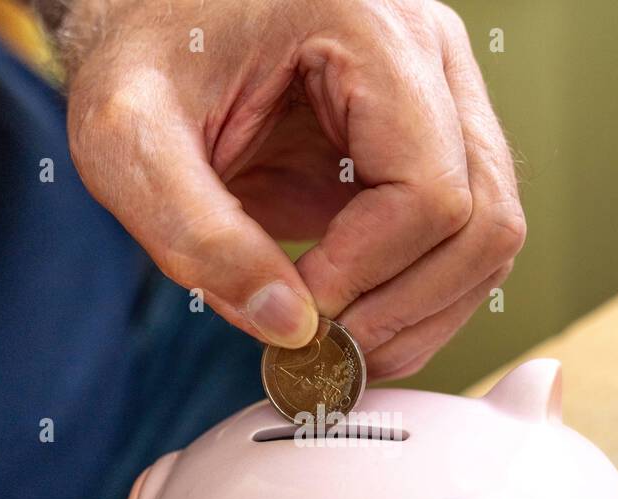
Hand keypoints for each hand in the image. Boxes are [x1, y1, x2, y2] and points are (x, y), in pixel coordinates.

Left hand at [63, 0, 524, 378]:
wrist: (153, 20)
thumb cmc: (141, 56)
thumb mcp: (128, 137)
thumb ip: (197, 234)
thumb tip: (290, 328)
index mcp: (369, 28)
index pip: (428, 189)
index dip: (366, 271)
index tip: (299, 304)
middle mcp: (429, 54)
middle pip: (485, 218)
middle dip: (409, 307)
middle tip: (331, 348)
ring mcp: (442, 99)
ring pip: (490, 238)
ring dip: (425, 313)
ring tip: (345, 346)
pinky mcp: (430, 145)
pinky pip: (463, 241)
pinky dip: (421, 300)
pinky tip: (359, 321)